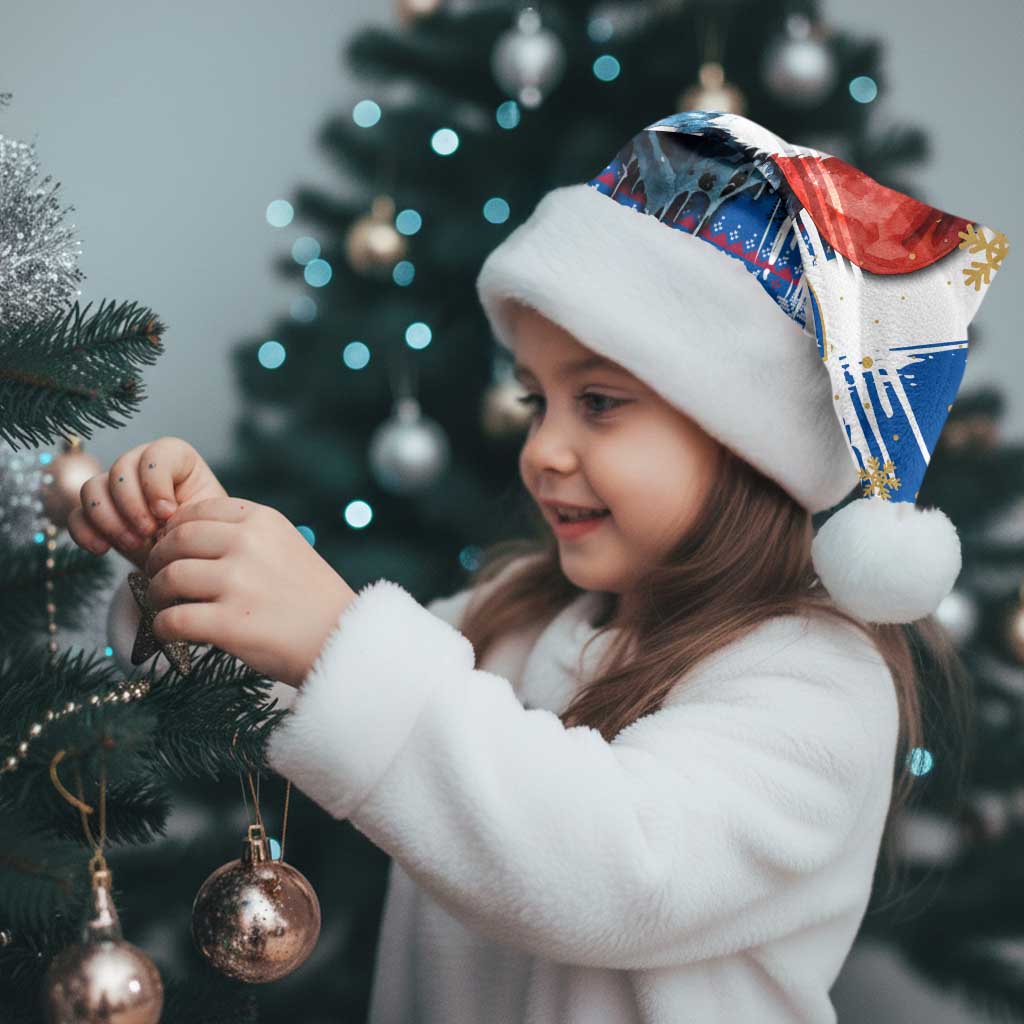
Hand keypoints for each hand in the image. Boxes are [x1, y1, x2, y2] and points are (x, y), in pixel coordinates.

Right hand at [67, 437, 227, 570]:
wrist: (188, 560)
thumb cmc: (203, 534)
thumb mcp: (206, 519)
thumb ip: (189, 510)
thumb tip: (162, 515)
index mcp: (176, 459)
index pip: (156, 454)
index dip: (156, 483)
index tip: (168, 513)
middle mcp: (141, 466)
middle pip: (120, 469)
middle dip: (132, 505)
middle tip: (148, 532)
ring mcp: (115, 488)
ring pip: (92, 488)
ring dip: (109, 519)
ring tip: (133, 544)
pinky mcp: (97, 514)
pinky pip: (76, 515)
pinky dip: (85, 532)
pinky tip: (102, 549)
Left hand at [142, 496, 357, 687]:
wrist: (343, 639)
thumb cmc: (313, 598)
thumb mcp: (287, 546)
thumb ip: (246, 536)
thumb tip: (185, 538)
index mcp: (263, 520)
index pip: (198, 511)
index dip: (175, 530)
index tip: (172, 547)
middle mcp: (248, 544)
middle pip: (176, 541)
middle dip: (158, 560)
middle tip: (157, 577)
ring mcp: (238, 583)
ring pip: (169, 578)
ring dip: (157, 594)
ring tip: (165, 605)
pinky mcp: (229, 623)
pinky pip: (172, 620)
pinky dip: (163, 628)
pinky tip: (170, 632)